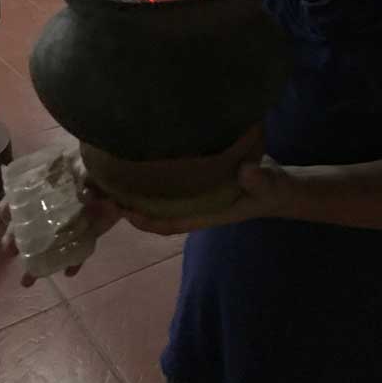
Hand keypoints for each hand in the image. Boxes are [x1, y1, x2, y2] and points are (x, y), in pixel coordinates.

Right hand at [0, 163, 123, 286]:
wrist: (127, 171)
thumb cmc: (97, 162)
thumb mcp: (80, 161)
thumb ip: (72, 175)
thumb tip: (71, 197)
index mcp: (48, 183)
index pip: (21, 196)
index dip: (10, 207)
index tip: (6, 216)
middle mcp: (56, 203)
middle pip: (31, 225)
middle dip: (17, 240)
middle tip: (10, 250)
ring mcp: (72, 219)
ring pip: (50, 243)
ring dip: (38, 262)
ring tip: (27, 280)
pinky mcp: (90, 230)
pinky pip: (79, 249)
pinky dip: (74, 261)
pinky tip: (69, 272)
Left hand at [120, 153, 294, 235]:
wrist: (279, 187)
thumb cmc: (273, 191)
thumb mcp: (270, 185)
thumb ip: (260, 180)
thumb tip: (245, 172)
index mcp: (206, 214)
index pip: (168, 223)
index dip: (144, 220)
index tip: (121, 209)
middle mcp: (194, 207)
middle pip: (154, 212)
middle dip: (129, 206)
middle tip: (102, 189)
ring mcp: (193, 196)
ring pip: (157, 199)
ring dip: (134, 191)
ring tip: (109, 173)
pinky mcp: (196, 182)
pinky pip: (166, 185)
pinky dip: (149, 177)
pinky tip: (137, 159)